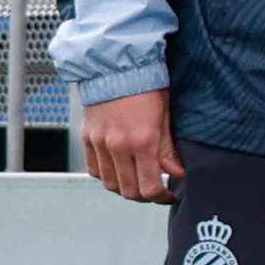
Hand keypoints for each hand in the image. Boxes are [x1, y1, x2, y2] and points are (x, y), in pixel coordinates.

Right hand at [83, 89, 177, 203]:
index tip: (169, 195)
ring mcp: (99, 143)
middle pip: (128, 191)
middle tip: (156, 191)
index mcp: (142, 141)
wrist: (116, 67)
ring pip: (110, 184)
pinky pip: (94, 169)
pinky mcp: (87, 138)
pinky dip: (106, 176)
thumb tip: (177, 173)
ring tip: (138, 182)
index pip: (149, 187)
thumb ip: (169, 149)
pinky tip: (119, 170)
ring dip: (125, 188)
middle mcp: (117, 146)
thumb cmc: (145, 85)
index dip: (162, 198)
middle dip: (144, 197)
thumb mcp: (166, 116)